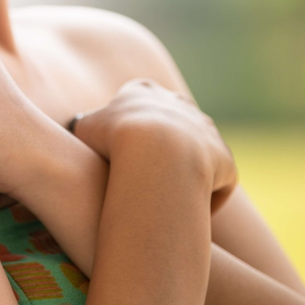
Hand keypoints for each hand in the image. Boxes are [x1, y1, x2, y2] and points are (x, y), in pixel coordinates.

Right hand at [70, 79, 237, 213]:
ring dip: (186, 174)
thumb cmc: (113, 138)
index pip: (138, 101)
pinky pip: (216, 183)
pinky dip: (203, 199)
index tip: (120, 147)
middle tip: (145, 173)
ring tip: (167, 198)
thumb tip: (80, 131)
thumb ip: (85, 127)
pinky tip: (184, 212)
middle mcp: (181, 106)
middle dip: (163, 145)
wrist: (157, 151)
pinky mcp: (224, 160)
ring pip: (197, 153)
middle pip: (173, 123)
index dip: (128, 125)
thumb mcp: (85, 128)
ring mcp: (206, 131)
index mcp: (145, 92)